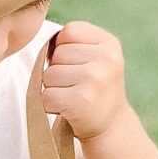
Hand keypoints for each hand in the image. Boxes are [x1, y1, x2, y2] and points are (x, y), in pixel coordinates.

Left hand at [41, 21, 126, 142]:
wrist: (111, 126)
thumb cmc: (95, 88)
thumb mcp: (97, 58)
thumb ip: (74, 43)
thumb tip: (46, 48)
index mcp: (110, 44)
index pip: (69, 31)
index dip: (65, 48)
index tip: (79, 65)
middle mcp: (106, 59)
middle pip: (57, 54)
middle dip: (59, 70)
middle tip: (77, 86)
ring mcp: (95, 79)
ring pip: (48, 75)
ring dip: (54, 88)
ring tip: (74, 97)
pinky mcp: (81, 100)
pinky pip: (46, 95)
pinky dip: (51, 105)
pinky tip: (69, 109)